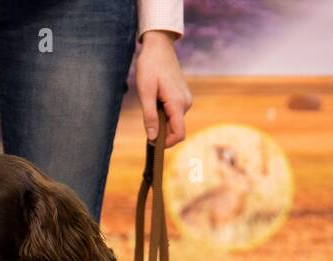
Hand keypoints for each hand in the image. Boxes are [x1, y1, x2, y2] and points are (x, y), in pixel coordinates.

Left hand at [135, 31, 191, 146]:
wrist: (159, 46)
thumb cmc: (150, 66)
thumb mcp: (145, 92)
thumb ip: (150, 116)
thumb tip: (152, 137)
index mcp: (178, 103)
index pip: (178, 134)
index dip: (166, 142)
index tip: (152, 142)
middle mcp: (186, 102)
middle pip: (176, 128)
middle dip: (162, 129)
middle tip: (146, 117)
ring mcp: (186, 98)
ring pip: (175, 120)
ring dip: (162, 119)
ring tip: (151, 101)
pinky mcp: (184, 95)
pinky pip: (175, 111)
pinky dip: (165, 111)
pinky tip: (157, 97)